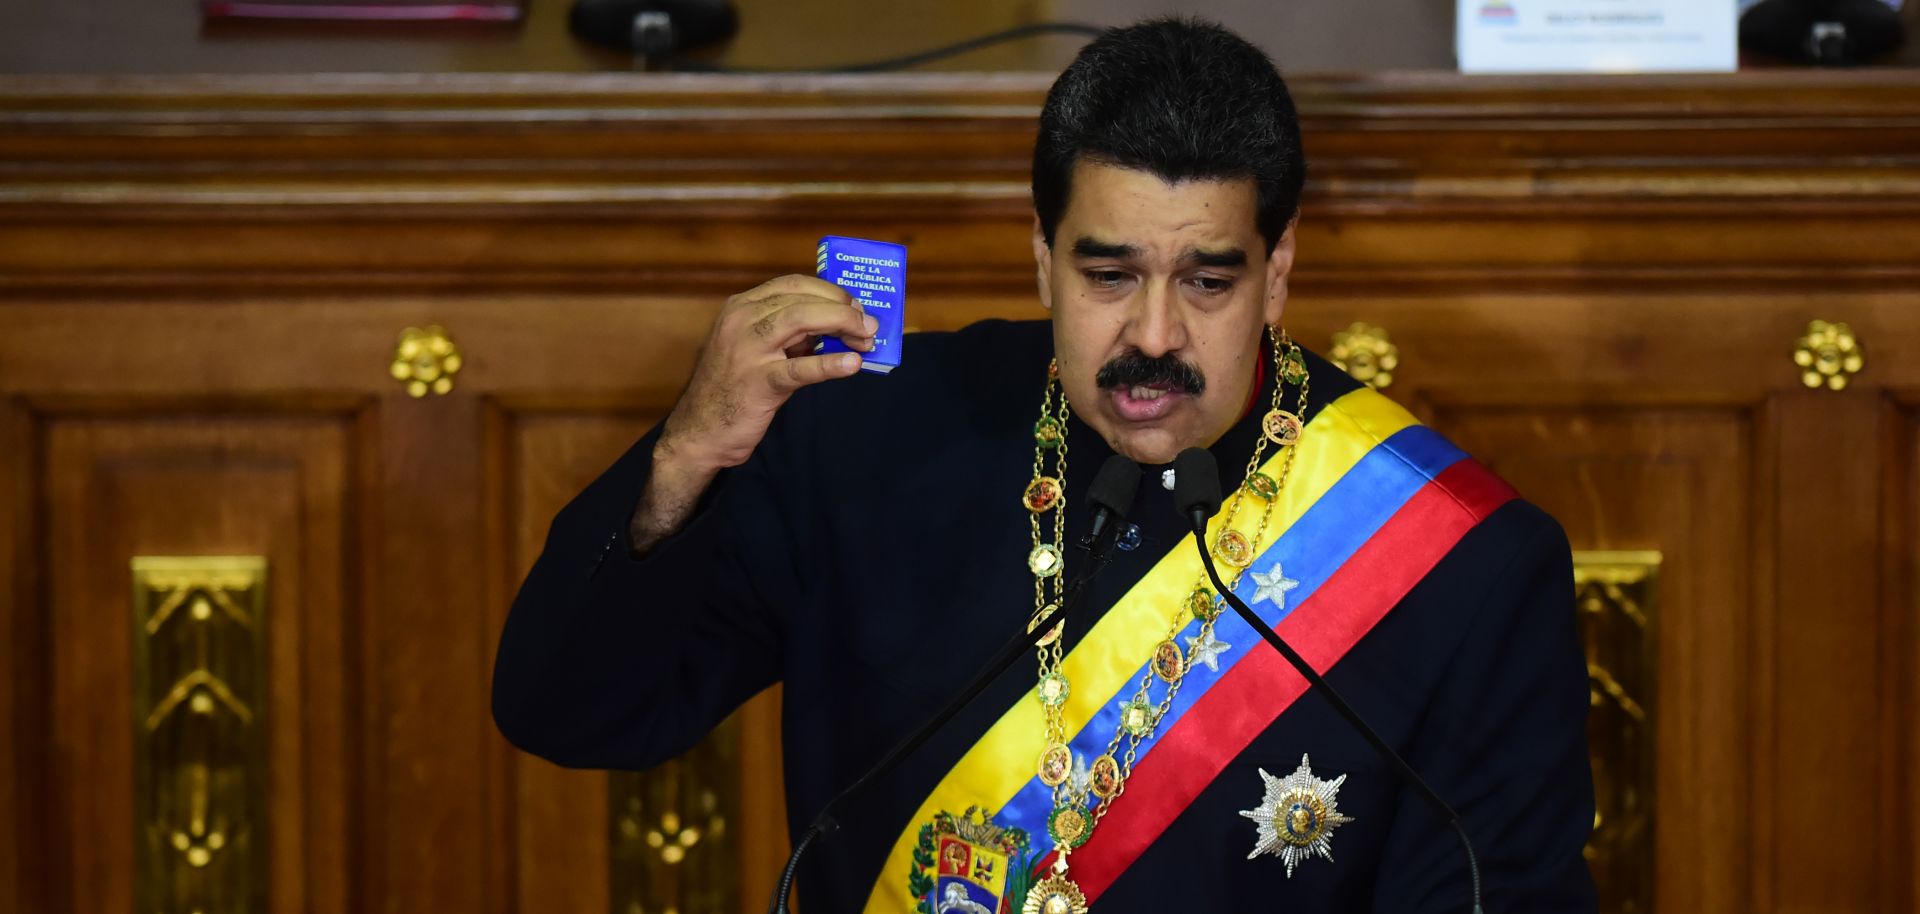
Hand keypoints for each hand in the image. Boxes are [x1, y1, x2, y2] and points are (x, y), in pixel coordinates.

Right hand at [630, 275, 873, 553]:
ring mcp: (747, 350)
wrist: (700, 432)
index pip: (793, 284)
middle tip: (869, 323)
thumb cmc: (733, 389)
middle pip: (801, 298)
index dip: (830, 291)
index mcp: (741, 307)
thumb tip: (839, 327)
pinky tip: (852, 365)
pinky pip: (799, 369)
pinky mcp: (758, 383)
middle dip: (842, 307)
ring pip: (800, 319)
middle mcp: (741, 320)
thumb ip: (790, 335)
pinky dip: (829, 364)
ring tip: (867, 338)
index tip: (855, 304)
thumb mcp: (757, 350)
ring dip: (841, 323)